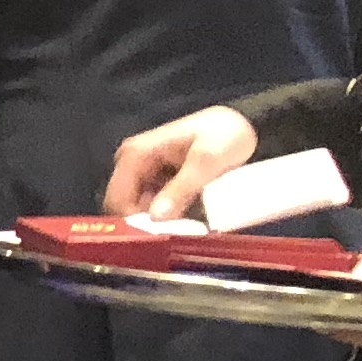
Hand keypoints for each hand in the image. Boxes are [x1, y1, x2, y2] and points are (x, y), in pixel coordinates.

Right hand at [107, 106, 257, 220]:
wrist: (243, 124)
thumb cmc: (224, 135)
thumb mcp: (206, 161)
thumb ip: (181, 189)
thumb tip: (156, 218)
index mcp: (134, 155)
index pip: (118, 200)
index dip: (134, 222)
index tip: (162, 236)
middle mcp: (131, 164)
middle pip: (126, 208)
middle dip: (150, 224)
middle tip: (181, 233)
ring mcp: (142, 173)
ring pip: (141, 211)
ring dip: (163, 222)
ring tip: (191, 225)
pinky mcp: (155, 182)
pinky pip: (154, 208)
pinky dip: (171, 217)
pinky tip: (191, 218)